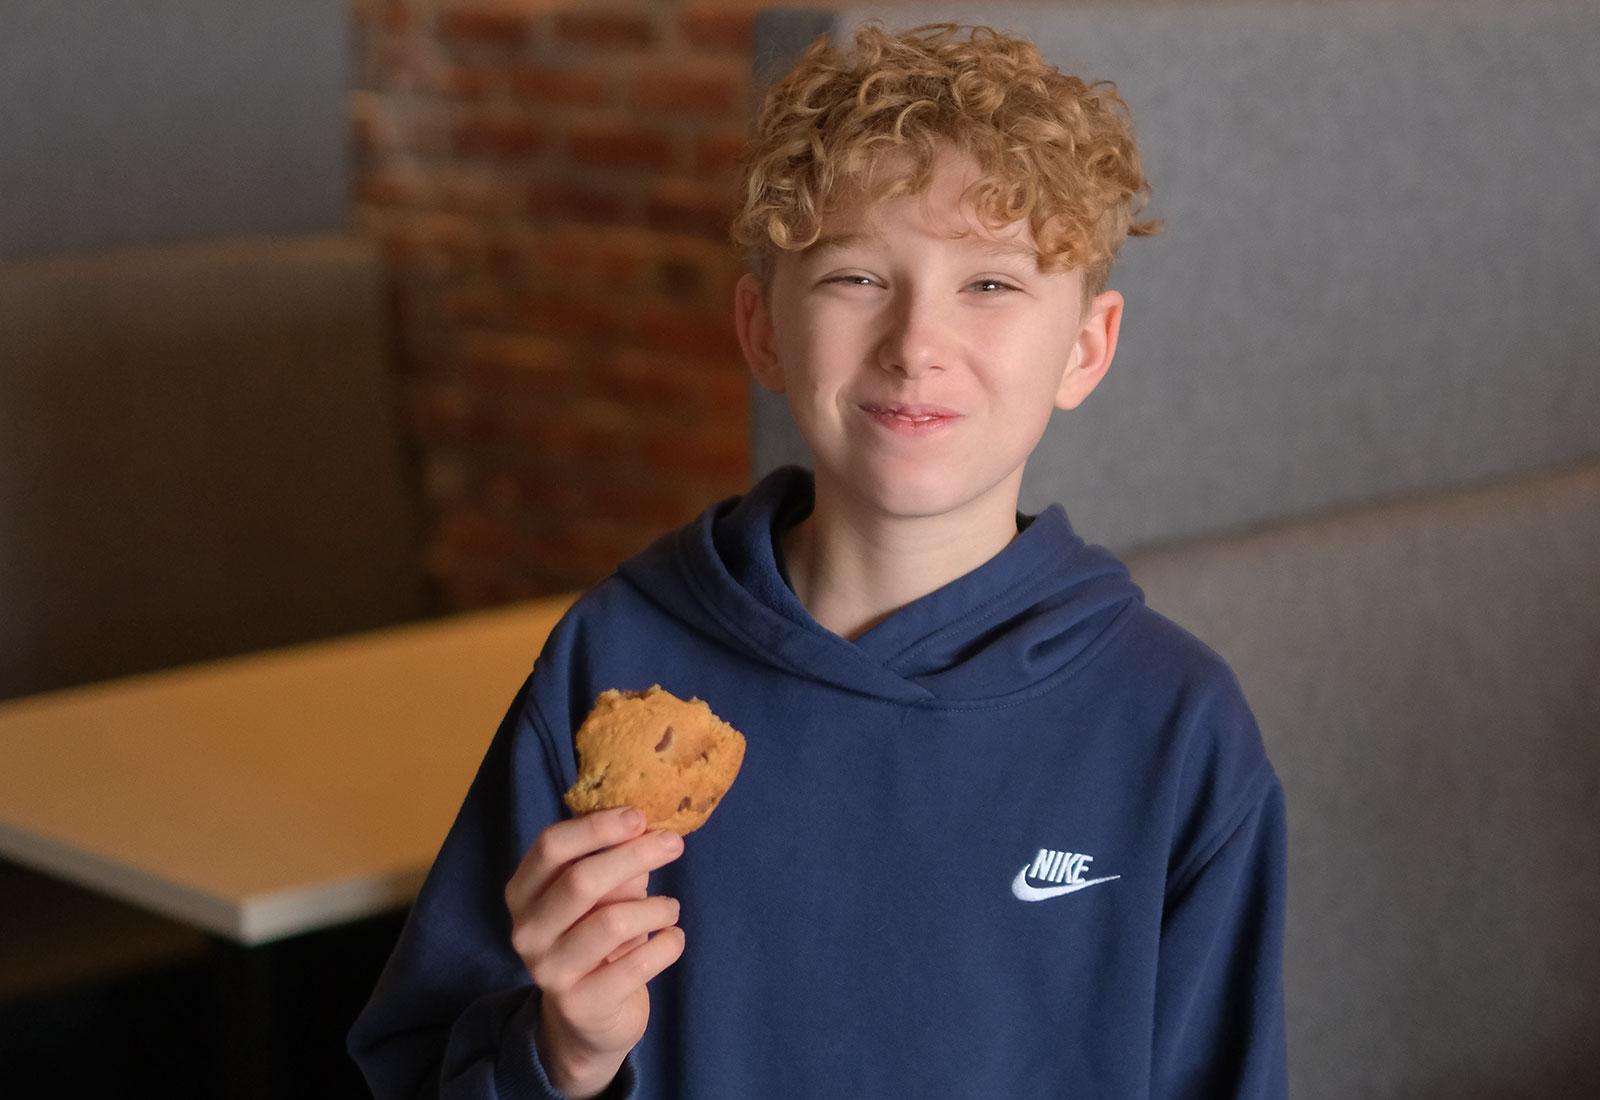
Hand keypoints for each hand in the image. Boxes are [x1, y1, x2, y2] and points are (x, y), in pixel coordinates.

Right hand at [505, 807, 686, 1098]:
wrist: (587, 1020)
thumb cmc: (595, 937)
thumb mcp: (599, 896)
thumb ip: (614, 861)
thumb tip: (649, 827)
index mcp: (523, 893)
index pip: (550, 846)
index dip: (597, 828)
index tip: (639, 816)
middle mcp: (527, 931)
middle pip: (581, 880)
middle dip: (635, 855)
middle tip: (674, 844)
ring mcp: (550, 972)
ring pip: (612, 922)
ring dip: (655, 908)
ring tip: (671, 909)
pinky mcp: (582, 1005)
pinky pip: (636, 965)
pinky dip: (667, 945)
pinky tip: (674, 938)